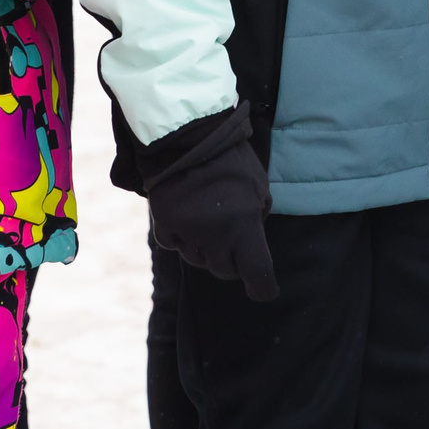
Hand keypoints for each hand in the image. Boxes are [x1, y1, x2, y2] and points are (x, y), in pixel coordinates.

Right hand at [146, 109, 276, 300]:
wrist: (186, 138)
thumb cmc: (231, 162)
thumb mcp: (259, 188)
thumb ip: (257, 219)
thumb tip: (251, 245)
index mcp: (244, 227)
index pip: (257, 274)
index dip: (263, 286)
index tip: (265, 290)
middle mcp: (214, 238)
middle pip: (225, 270)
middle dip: (232, 259)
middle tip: (234, 236)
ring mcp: (187, 235)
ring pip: (199, 260)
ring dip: (207, 248)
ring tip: (210, 217)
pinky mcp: (164, 228)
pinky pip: (177, 245)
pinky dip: (183, 237)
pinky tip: (189, 214)